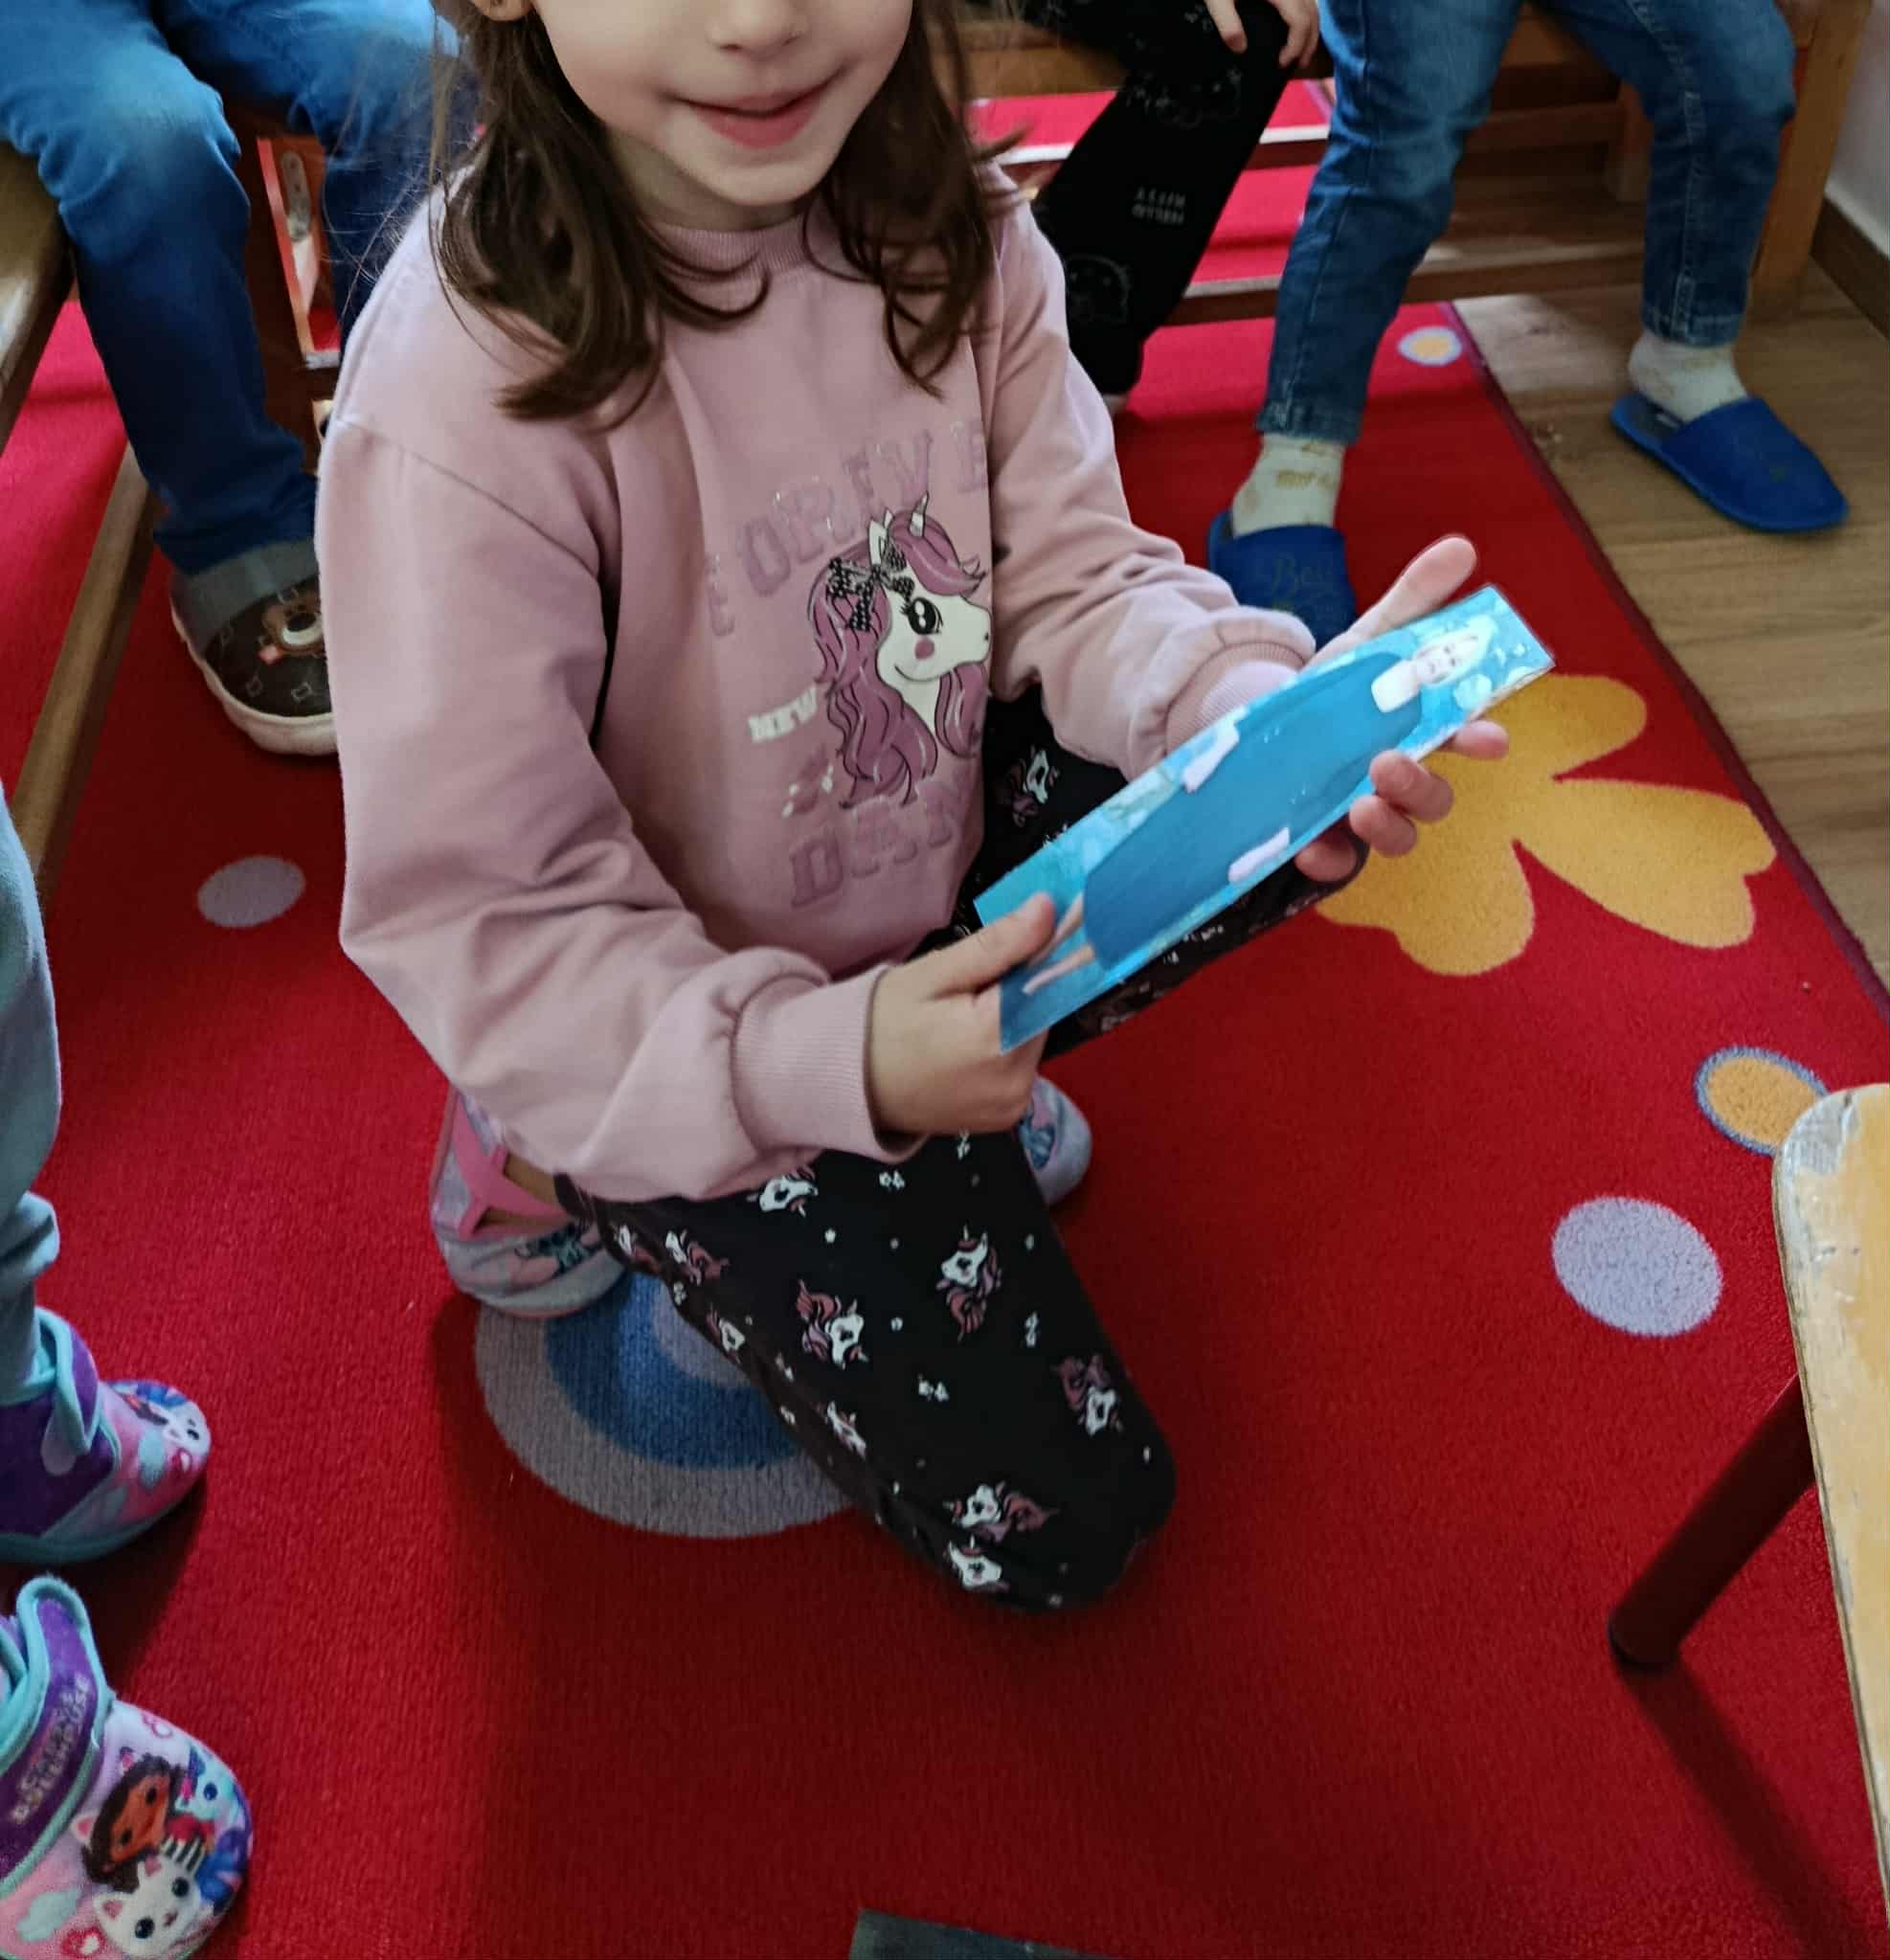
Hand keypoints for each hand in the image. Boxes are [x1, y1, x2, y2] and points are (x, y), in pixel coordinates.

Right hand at [867, 897, 1055, 1137]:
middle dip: (1018, 993)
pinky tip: (967, 1048)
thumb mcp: (934, 973)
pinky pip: (1023, 1066)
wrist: (849, 1085)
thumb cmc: (882, 1022)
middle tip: (969, 989)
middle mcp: (1016, 1080)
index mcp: (997, 1040)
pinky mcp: (1007, 1116)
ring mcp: (1013, 1104)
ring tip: (962, 1021)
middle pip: (1043, 1013)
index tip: (1027, 940)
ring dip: (1014, 1022)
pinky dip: (1005, 1050)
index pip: (1049, 983)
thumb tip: (1049, 910)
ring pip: (1035, 1038)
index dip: (1042, 957)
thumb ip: (997, 945)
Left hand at [1206, 0, 1320, 67]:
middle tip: (1298, 65)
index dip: (1296, 46)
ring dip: (1310, 29)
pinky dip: (1304, 15)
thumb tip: (1239, 48)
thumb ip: (1227, 21)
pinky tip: (1293, 26)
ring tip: (1300, 51)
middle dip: (1308, 42)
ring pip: (1312, 4)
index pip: (1300, 21)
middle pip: (1312, 14)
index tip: (1283, 64)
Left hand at [1292, 535, 1511, 882]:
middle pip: (1431, 799)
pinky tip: (1311, 848)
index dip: (1479, 738)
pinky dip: (1328, 858)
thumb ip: (1411, 601)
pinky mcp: (1320, 841)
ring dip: (1387, 826)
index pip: (1462, 739)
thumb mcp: (1362, 642)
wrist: (1252, 724)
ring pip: (1394, 837)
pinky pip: (1334, 864)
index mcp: (1418, 731)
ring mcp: (1360, 815)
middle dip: (1420, 786)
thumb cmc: (1330, 691)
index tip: (1488, 737)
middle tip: (1390, 762)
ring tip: (1361, 803)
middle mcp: (1397, 780)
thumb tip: (1461, 547)